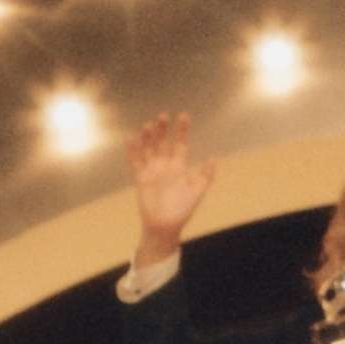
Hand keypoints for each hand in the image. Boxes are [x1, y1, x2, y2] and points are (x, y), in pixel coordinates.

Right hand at [127, 113, 216, 266]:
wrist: (165, 226)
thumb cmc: (183, 210)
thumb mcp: (198, 191)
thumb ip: (206, 175)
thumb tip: (214, 158)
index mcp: (179, 167)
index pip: (180, 144)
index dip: (181, 131)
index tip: (183, 116)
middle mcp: (164, 166)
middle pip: (162, 143)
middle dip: (162, 130)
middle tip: (163, 116)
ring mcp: (152, 171)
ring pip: (148, 149)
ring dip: (148, 138)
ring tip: (148, 125)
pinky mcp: (141, 178)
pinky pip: (135, 162)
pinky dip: (132, 151)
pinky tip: (130, 138)